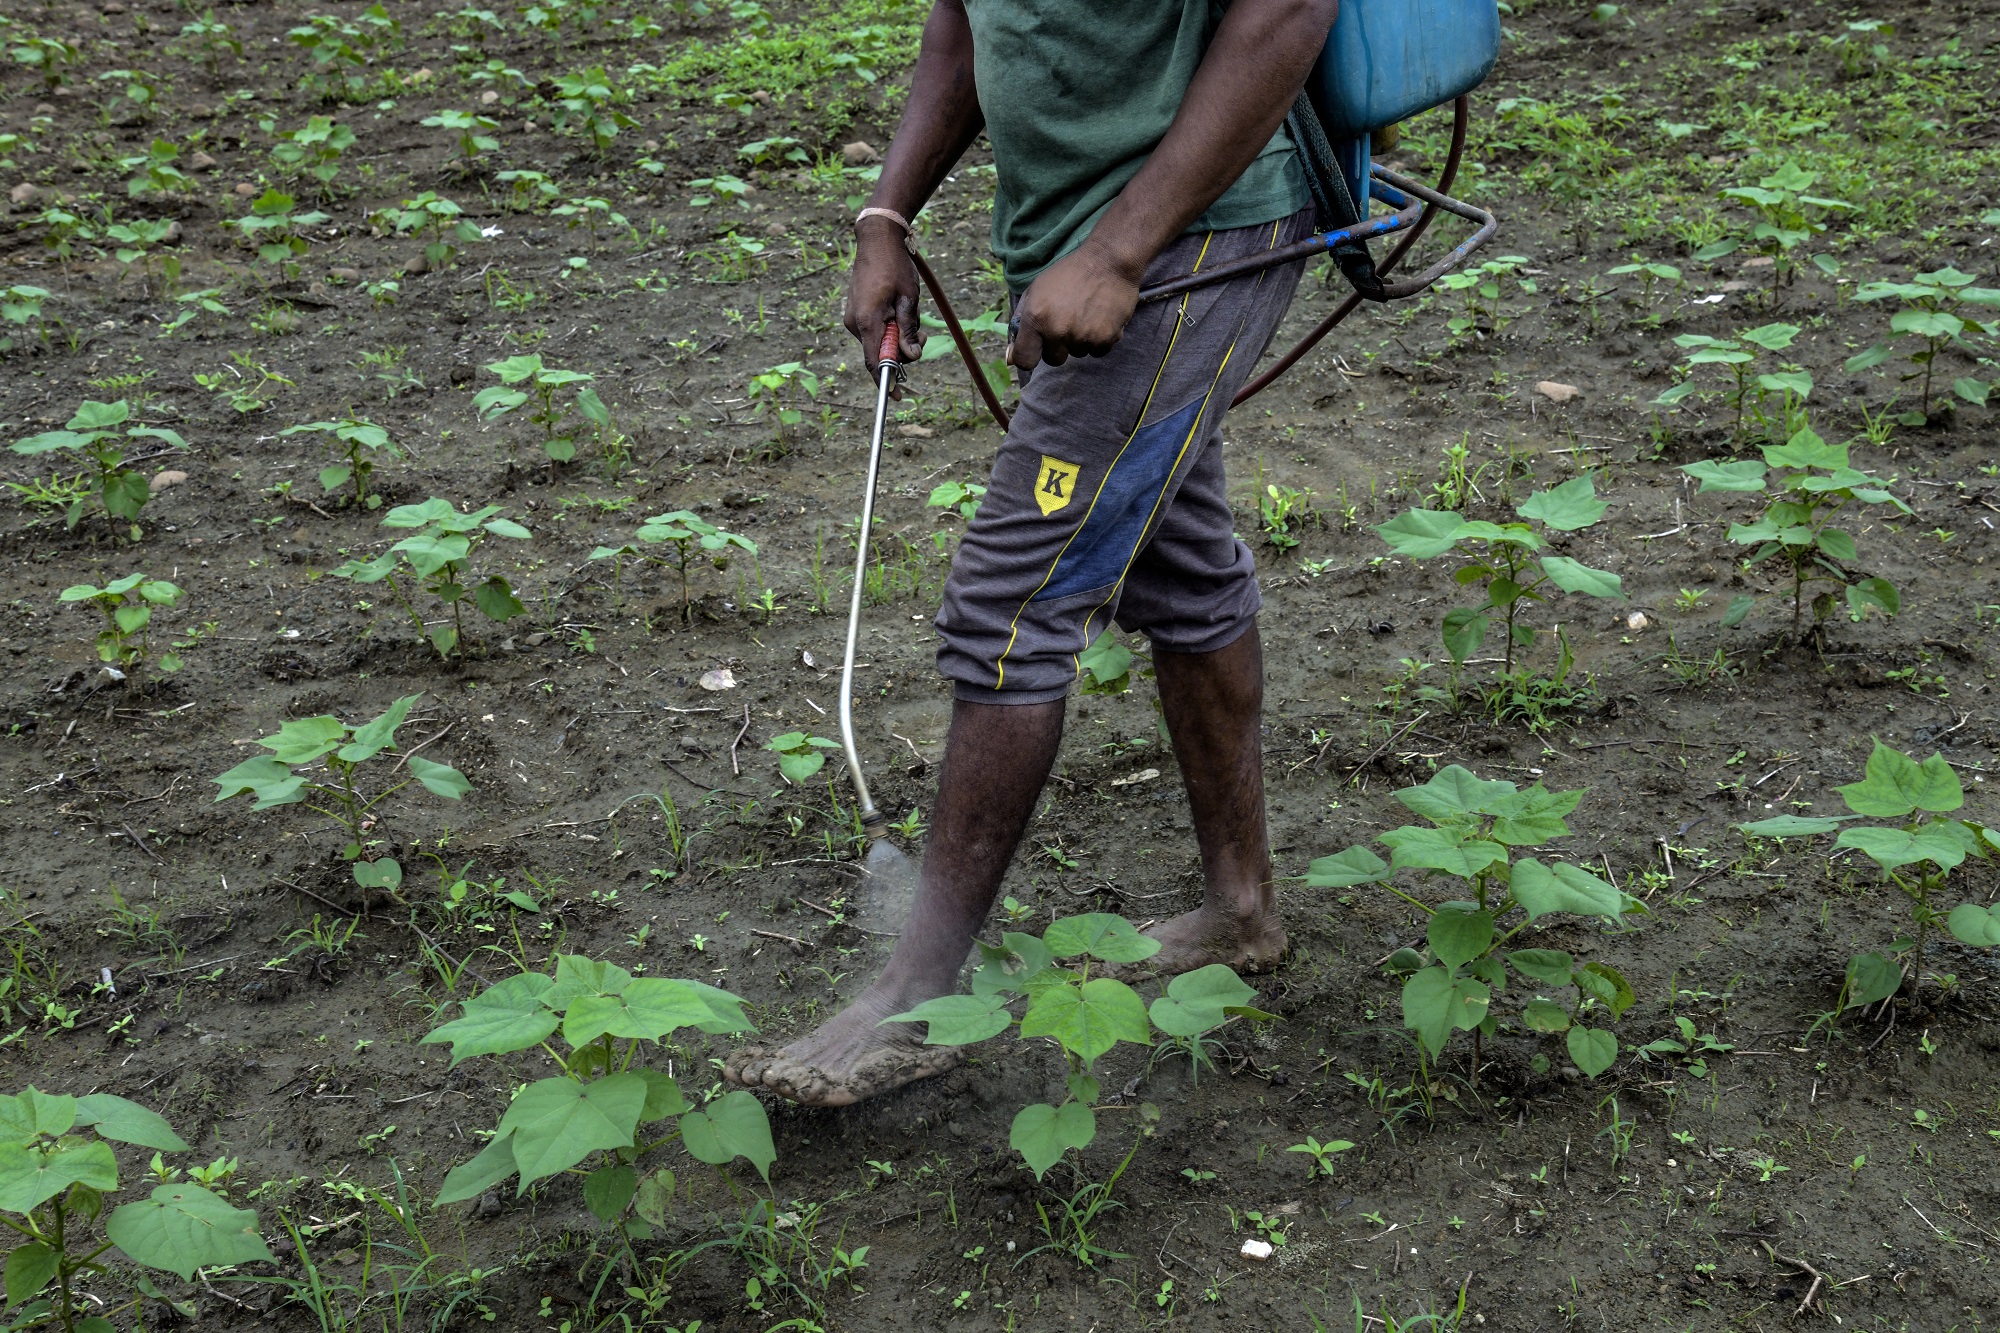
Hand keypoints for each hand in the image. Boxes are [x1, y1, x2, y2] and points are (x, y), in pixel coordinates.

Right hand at [844, 217, 924, 368]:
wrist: (876, 240)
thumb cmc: (895, 266)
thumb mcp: (909, 299)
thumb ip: (908, 330)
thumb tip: (911, 357)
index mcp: (867, 321)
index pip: (874, 362)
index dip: (885, 381)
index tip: (896, 396)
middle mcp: (855, 323)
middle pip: (879, 354)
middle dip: (901, 353)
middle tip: (922, 338)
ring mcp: (853, 318)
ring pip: (878, 343)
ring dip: (897, 339)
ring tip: (913, 319)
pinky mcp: (856, 313)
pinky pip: (874, 331)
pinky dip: (889, 330)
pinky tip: (899, 313)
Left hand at [1010, 239, 1142, 371]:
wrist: (1109, 261)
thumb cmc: (1069, 274)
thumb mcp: (1036, 290)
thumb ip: (1020, 323)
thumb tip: (1010, 358)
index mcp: (1035, 317)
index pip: (1024, 360)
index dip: (1028, 357)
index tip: (1036, 349)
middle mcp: (1056, 330)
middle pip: (1053, 359)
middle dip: (1059, 346)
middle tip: (1068, 322)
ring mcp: (1081, 336)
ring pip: (1077, 353)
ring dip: (1080, 340)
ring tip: (1087, 314)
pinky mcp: (1105, 339)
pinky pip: (1097, 352)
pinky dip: (1099, 339)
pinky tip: (1100, 318)